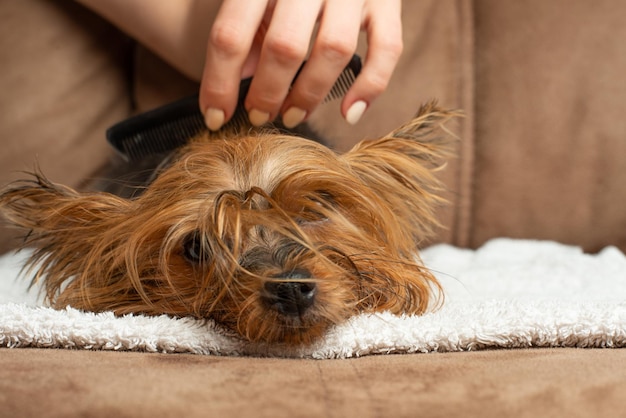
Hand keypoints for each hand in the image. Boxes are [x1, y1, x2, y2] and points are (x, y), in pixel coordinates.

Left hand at [200, 0, 402, 129]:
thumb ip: (244, 34)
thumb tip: (232, 87)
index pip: (231, 34)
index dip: (219, 83)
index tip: (215, 117)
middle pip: (284, 46)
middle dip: (267, 93)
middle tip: (260, 117)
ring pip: (333, 50)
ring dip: (309, 95)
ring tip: (293, 116)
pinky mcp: (387, 0)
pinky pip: (387, 48)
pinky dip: (369, 86)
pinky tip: (348, 112)